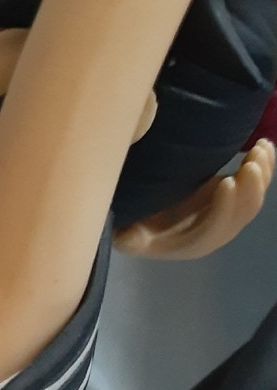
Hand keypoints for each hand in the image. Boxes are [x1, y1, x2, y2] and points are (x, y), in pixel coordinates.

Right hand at [113, 138, 274, 259]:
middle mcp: (218, 231)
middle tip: (251, 159)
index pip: (217, 227)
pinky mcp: (236, 198)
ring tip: (261, 147)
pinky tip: (264, 147)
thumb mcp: (128, 237)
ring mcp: (230, 214)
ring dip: (262, 173)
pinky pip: (257, 184)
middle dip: (251, 185)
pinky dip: (264, 166)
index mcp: (195, 243)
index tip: (226, 181)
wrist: (150, 222)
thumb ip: (129, 239)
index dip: (225, 208)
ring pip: (255, 197)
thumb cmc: (139, 226)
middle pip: (243, 212)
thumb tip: (127, 235)